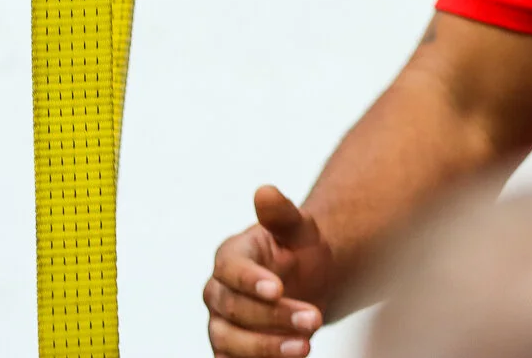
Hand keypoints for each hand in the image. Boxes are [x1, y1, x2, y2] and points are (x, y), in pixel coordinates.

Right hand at [205, 186, 335, 357]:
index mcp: (230, 257)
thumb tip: (265, 191)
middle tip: (313, 319)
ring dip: (266, 347)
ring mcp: (221, 324)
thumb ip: (281, 213)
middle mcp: (218, 292)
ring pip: (230, 341)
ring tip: (305, 347)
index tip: (278, 289)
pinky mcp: (229, 350)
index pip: (231, 270)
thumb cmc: (299, 250)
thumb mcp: (299, 228)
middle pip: (234, 308)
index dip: (251, 281)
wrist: (308, 281)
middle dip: (273, 316)